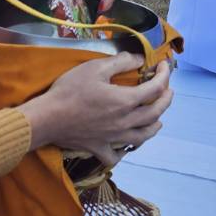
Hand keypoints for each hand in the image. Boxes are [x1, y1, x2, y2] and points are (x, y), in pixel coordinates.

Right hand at [19, 55, 172, 165]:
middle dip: (166, 99)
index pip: (156, 88)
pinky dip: (124, 152)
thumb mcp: (95, 67)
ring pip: (142, 136)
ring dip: (154, 126)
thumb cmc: (70, 90)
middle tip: (168, 90)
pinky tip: (125, 147)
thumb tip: (138, 59)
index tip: (163, 65)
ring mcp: (113, 138)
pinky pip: (116, 156)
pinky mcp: (99, 148)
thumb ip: (120, 62)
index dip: (164, 74)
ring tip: (158, 120)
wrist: (47, 118)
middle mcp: (125, 122)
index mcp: (125, 100)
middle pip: (155, 113)